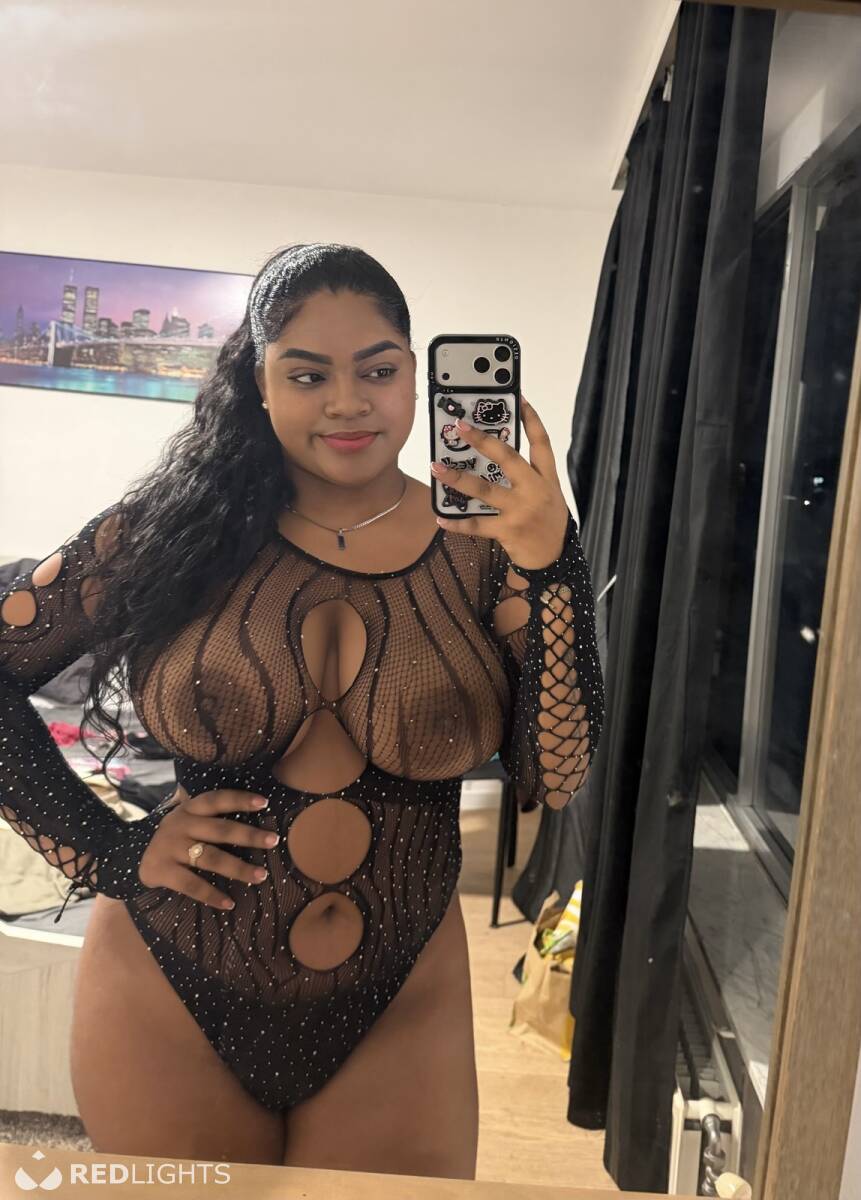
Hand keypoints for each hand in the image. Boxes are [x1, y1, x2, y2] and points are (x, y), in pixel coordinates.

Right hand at [138, 784, 278, 909]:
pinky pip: (191, 884)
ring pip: (210, 858)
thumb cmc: (177, 838)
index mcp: (190, 809)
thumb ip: (213, 815)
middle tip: (273, 841)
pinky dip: (212, 895)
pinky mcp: (162, 870)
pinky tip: (229, 903)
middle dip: (249, 835)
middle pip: (220, 829)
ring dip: (238, 868)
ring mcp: (170, 847)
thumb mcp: (189, 820)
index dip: (240, 799)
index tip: (264, 802)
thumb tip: (256, 813)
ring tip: (261, 876)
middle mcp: (180, 824)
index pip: (217, 799)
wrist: (137, 858)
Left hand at [430, 394, 569, 570]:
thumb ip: (529, 474)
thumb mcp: (548, 493)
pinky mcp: (507, 531)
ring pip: (484, 490)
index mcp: (546, 478)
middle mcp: (534, 490)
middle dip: (482, 441)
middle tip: (460, 427)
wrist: (554, 557)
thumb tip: (495, 452)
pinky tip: (441, 517)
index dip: (530, 418)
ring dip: (458, 478)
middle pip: (507, 458)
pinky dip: (457, 523)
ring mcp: (520, 511)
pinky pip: (477, 525)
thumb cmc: (548, 520)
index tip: (518, 397)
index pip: (541, 442)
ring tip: (437, 468)